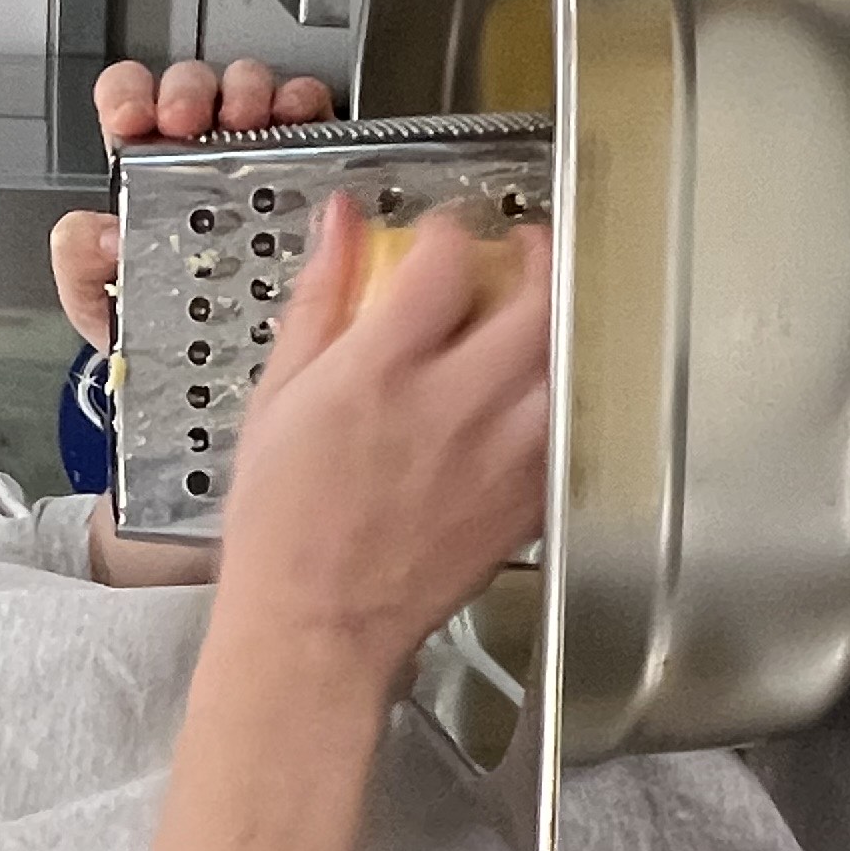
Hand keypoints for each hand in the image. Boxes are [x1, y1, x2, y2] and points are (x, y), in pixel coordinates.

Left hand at [49, 58, 337, 348]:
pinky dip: (305, 103)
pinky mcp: (304, 165)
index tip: (136, 116)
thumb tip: (101, 232)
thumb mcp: (96, 298)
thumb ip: (78, 259)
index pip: (127, 101)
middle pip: (192, 86)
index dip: (129, 93)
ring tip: (248, 122)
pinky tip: (298, 119)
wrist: (201, 370)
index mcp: (141, 169)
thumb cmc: (150, 324)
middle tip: (191, 121)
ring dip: (249, 92)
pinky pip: (308, 115)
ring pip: (250, 89)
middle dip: (191, 90)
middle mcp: (197, 152)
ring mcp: (252, 156)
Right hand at [207, 196, 551, 673]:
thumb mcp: (278, 396)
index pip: (445, 258)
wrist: (316, 625)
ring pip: (569, 359)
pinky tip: (534, 395)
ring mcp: (501, 456)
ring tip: (534, 319)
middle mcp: (453, 406)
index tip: (441, 238)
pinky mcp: (527, 502)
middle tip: (519, 255)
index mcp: (382, 371)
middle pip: (537, 298)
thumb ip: (320, 300)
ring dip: (559, 323)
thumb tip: (340, 225)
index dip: (450, 231)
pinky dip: (561, 397)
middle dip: (536, 258)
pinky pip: (571, 427)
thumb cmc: (285, 524)